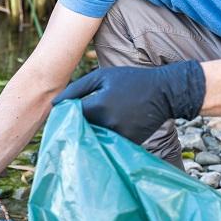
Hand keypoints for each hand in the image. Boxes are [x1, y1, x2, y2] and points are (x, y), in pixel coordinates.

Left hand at [52, 60, 205, 143]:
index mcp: (99, 105)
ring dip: (90, 133)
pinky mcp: (127, 143)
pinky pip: (109, 143)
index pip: (71, 116)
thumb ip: (77, 88)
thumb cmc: (131, 80)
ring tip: (94, 123)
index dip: (65, 115)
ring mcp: (119, 136)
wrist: (165, 93)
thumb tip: (55, 103)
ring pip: (95, 138)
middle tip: (77, 119)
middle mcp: (108, 123)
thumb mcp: (103, 76)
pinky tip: (108, 128)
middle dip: (77, 125)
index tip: (64, 113)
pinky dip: (105, 138)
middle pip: (82, 129)